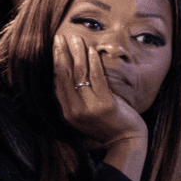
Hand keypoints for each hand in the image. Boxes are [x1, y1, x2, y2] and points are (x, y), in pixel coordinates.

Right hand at [53, 34, 147, 180]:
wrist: (125, 143)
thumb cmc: (106, 128)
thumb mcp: (84, 117)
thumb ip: (75, 101)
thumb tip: (68, 78)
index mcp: (67, 113)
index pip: (57, 82)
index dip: (56, 62)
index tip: (56, 47)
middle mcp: (74, 110)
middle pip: (65, 75)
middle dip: (62, 53)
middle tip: (60, 37)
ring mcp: (89, 107)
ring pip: (79, 73)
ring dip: (77, 53)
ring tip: (75, 38)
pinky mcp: (105, 103)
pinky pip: (97, 77)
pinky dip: (93, 62)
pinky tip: (92, 50)